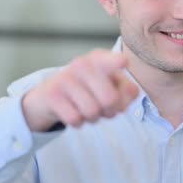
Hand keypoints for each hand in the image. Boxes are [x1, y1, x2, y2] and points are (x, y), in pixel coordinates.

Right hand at [21, 49, 139, 131]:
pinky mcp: (52, 94)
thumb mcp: (108, 86)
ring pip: (92, 111)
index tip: (124, 62)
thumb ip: (126, 90)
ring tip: (87, 109)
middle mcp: (82, 64)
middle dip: (110, 111)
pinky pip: (75, 118)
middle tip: (104, 109)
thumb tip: (133, 92)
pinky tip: (73, 112)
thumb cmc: (86, 91)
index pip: (110, 60)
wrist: (49, 96)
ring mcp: (65, 78)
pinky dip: (78, 122)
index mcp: (99, 60)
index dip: (116, 61)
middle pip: (110, 99)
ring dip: (93, 118)